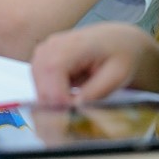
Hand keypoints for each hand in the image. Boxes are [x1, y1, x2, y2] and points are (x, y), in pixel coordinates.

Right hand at [31, 22, 154, 107]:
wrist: (118, 42)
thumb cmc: (120, 56)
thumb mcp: (117, 76)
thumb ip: (95, 92)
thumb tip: (74, 107)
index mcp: (74, 44)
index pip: (53, 69)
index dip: (58, 96)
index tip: (73, 114)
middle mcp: (53, 45)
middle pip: (41, 80)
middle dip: (54, 105)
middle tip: (74, 117)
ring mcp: (44, 51)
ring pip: (38, 87)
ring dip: (52, 102)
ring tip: (74, 106)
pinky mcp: (42, 60)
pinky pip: (40, 86)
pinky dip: (51, 96)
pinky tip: (68, 97)